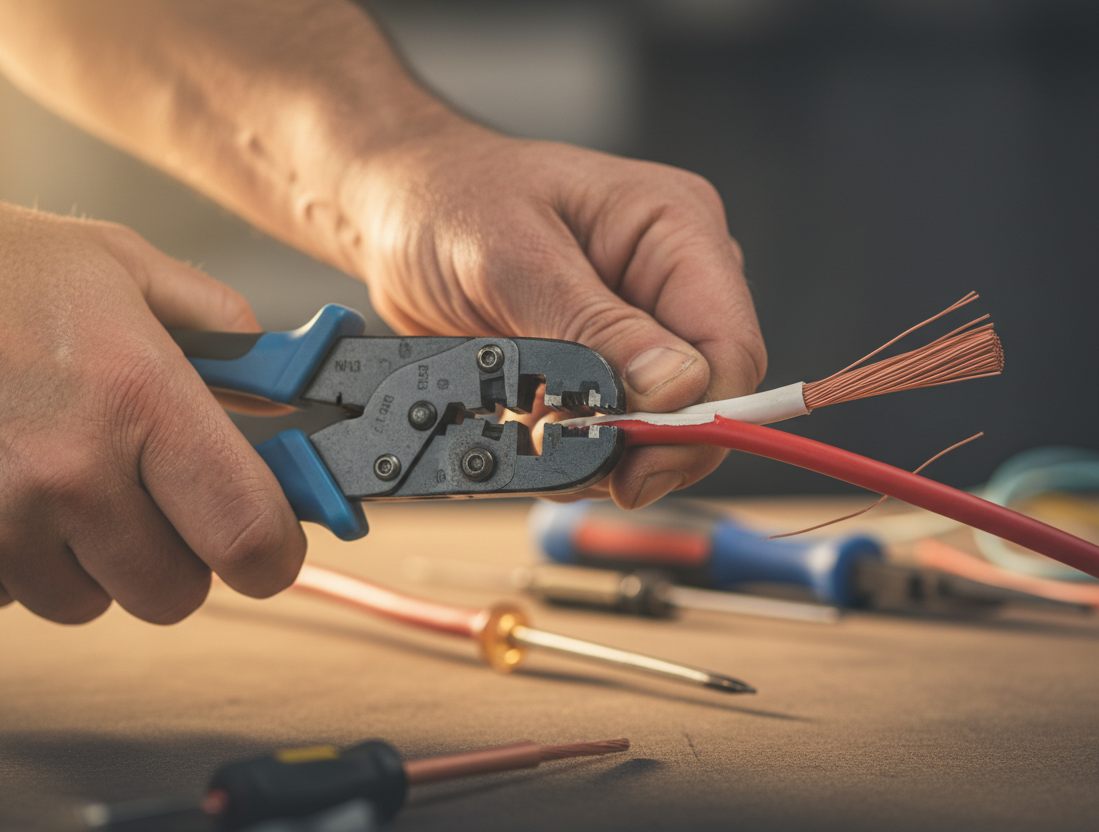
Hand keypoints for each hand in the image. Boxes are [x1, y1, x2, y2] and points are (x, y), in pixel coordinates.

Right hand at [0, 161, 304, 623]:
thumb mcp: (120, 266)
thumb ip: (221, 327)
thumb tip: (277, 384)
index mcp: (135, 395)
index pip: (245, 529)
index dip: (274, 551)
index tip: (271, 544)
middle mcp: (68, 472)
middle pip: (174, 593)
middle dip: (178, 556)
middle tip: (155, 504)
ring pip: (91, 603)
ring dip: (92, 560)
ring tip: (58, 481)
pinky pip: (10, 599)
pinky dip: (16, 562)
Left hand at [350, 127, 766, 506]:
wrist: (398, 215)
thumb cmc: (450, 201)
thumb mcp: (512, 257)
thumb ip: (592, 325)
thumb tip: (674, 388)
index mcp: (676, 230)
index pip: (731, 346)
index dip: (699, 418)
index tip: (637, 461)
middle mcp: (669, 283)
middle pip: (703, 399)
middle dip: (640, 443)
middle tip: (571, 458)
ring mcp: (636, 329)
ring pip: (655, 426)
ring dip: (595, 451)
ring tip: (528, 432)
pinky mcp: (598, 365)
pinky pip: (607, 429)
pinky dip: (565, 447)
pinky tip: (521, 428)